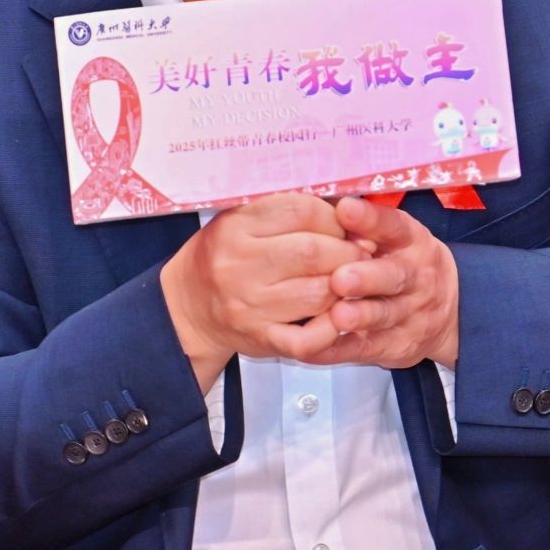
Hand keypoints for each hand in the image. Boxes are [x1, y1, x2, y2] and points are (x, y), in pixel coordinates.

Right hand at [160, 192, 362, 390]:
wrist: (188, 308)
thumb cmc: (222, 257)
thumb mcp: (241, 219)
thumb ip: (286, 210)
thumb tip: (346, 210)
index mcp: (235, 226)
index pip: (301, 211)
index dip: (335, 216)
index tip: (348, 223)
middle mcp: (239, 265)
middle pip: (312, 252)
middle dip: (348, 250)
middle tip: (362, 252)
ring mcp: (250, 306)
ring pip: (317, 293)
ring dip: (345, 286)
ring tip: (350, 279)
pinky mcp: (261, 339)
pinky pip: (306, 339)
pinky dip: (331, 329)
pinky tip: (339, 316)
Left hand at [296, 196, 459, 369]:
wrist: (452, 310)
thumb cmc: (408, 263)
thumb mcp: (397, 236)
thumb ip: (365, 224)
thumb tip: (321, 201)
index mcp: (411, 242)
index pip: (393, 226)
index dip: (370, 220)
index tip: (346, 210)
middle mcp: (414, 277)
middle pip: (393, 276)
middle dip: (367, 278)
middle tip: (341, 277)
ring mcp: (408, 314)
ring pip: (383, 315)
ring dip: (360, 316)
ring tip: (338, 315)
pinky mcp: (394, 346)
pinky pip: (364, 349)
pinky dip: (338, 350)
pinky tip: (315, 347)